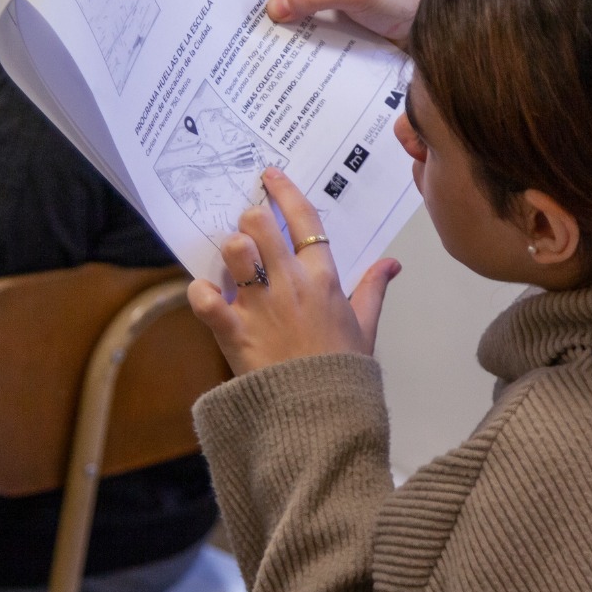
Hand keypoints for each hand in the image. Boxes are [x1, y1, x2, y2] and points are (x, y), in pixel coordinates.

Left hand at [188, 167, 401, 375]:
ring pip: (234, 251)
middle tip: (248, 228)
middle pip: (260, 224)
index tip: (270, 177)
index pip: (304, 219)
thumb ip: (374, 288)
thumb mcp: (365, 326)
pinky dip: (200, 292)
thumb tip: (391, 263)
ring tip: (232, 259)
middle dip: (250, 218)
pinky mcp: (233, 330)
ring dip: (229, 249)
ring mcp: (260, 306)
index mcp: (323, 278)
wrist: (319, 414)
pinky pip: (204, 297)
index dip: (286, 192)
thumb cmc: (341, 370)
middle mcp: (290, 284)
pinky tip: (207, 295)